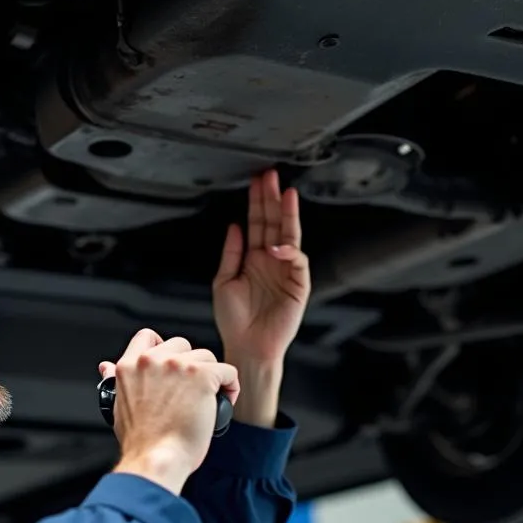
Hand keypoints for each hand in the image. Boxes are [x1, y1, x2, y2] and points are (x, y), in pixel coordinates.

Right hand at [99, 328, 239, 493]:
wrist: (155, 460)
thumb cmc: (140, 443)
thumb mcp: (118, 406)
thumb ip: (116, 381)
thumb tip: (106, 367)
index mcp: (128, 366)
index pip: (147, 337)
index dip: (162, 348)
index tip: (170, 365)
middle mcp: (152, 361)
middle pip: (182, 345)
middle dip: (189, 365)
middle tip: (190, 392)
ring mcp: (178, 366)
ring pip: (206, 357)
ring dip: (211, 376)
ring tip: (208, 401)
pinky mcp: (202, 376)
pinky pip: (228, 371)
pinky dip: (230, 386)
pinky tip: (224, 402)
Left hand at [213, 169, 310, 365]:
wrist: (246, 346)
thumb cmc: (233, 320)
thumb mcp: (224, 281)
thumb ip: (231, 254)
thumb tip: (235, 226)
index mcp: (253, 258)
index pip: (257, 223)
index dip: (257, 203)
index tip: (256, 181)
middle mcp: (271, 260)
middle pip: (273, 223)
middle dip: (272, 200)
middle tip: (271, 176)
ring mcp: (286, 271)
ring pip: (289, 236)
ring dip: (287, 215)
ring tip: (286, 194)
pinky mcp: (298, 286)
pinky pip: (297, 262)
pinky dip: (290, 252)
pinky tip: (279, 244)